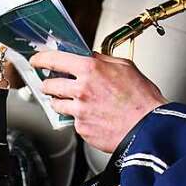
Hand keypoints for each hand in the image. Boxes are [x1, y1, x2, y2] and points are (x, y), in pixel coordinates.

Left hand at [29, 51, 166, 152]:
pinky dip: (77, 118)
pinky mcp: (82, 129)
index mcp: (91, 69)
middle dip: (48, 83)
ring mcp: (79, 111)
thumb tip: (91, 57)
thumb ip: (104, 60)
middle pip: (49, 84)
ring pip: (56, 104)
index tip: (37, 60)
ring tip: (73, 101)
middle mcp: (81, 89)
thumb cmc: (142, 99)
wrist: (149, 128)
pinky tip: (91, 116)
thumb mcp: (125, 67)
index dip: (41, 59)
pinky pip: (72, 121)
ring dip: (60, 102)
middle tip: (52, 83)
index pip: (55, 59)